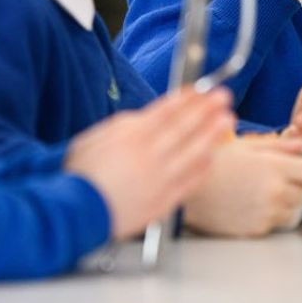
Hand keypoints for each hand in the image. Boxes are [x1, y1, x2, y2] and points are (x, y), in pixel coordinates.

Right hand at [65, 89, 234, 239]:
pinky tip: (211, 157)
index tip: (201, 90)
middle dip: (206, 110)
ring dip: (212, 134)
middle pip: (184, 128)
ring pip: (193, 153)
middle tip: (223, 97)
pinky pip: (189, 182)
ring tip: (227, 120)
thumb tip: (144, 117)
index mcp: (131, 138)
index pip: (167, 112)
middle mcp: (149, 156)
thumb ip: (122, 125)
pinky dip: (202, 168)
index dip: (187, 99)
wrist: (74, 213)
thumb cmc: (80, 176)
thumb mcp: (93, 138)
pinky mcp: (163, 202)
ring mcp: (159, 180)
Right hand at [182, 136, 301, 236]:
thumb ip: (279, 146)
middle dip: (298, 184)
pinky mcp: (256, 230)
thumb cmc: (213, 164)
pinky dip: (272, 216)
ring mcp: (267, 214)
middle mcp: (275, 192)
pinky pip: (276, 224)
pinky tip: (254, 204)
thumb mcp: (246, 146)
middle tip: (281, 177)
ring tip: (267, 192)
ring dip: (288, 203)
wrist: (188, 191)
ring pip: (295, 211)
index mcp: (274, 168)